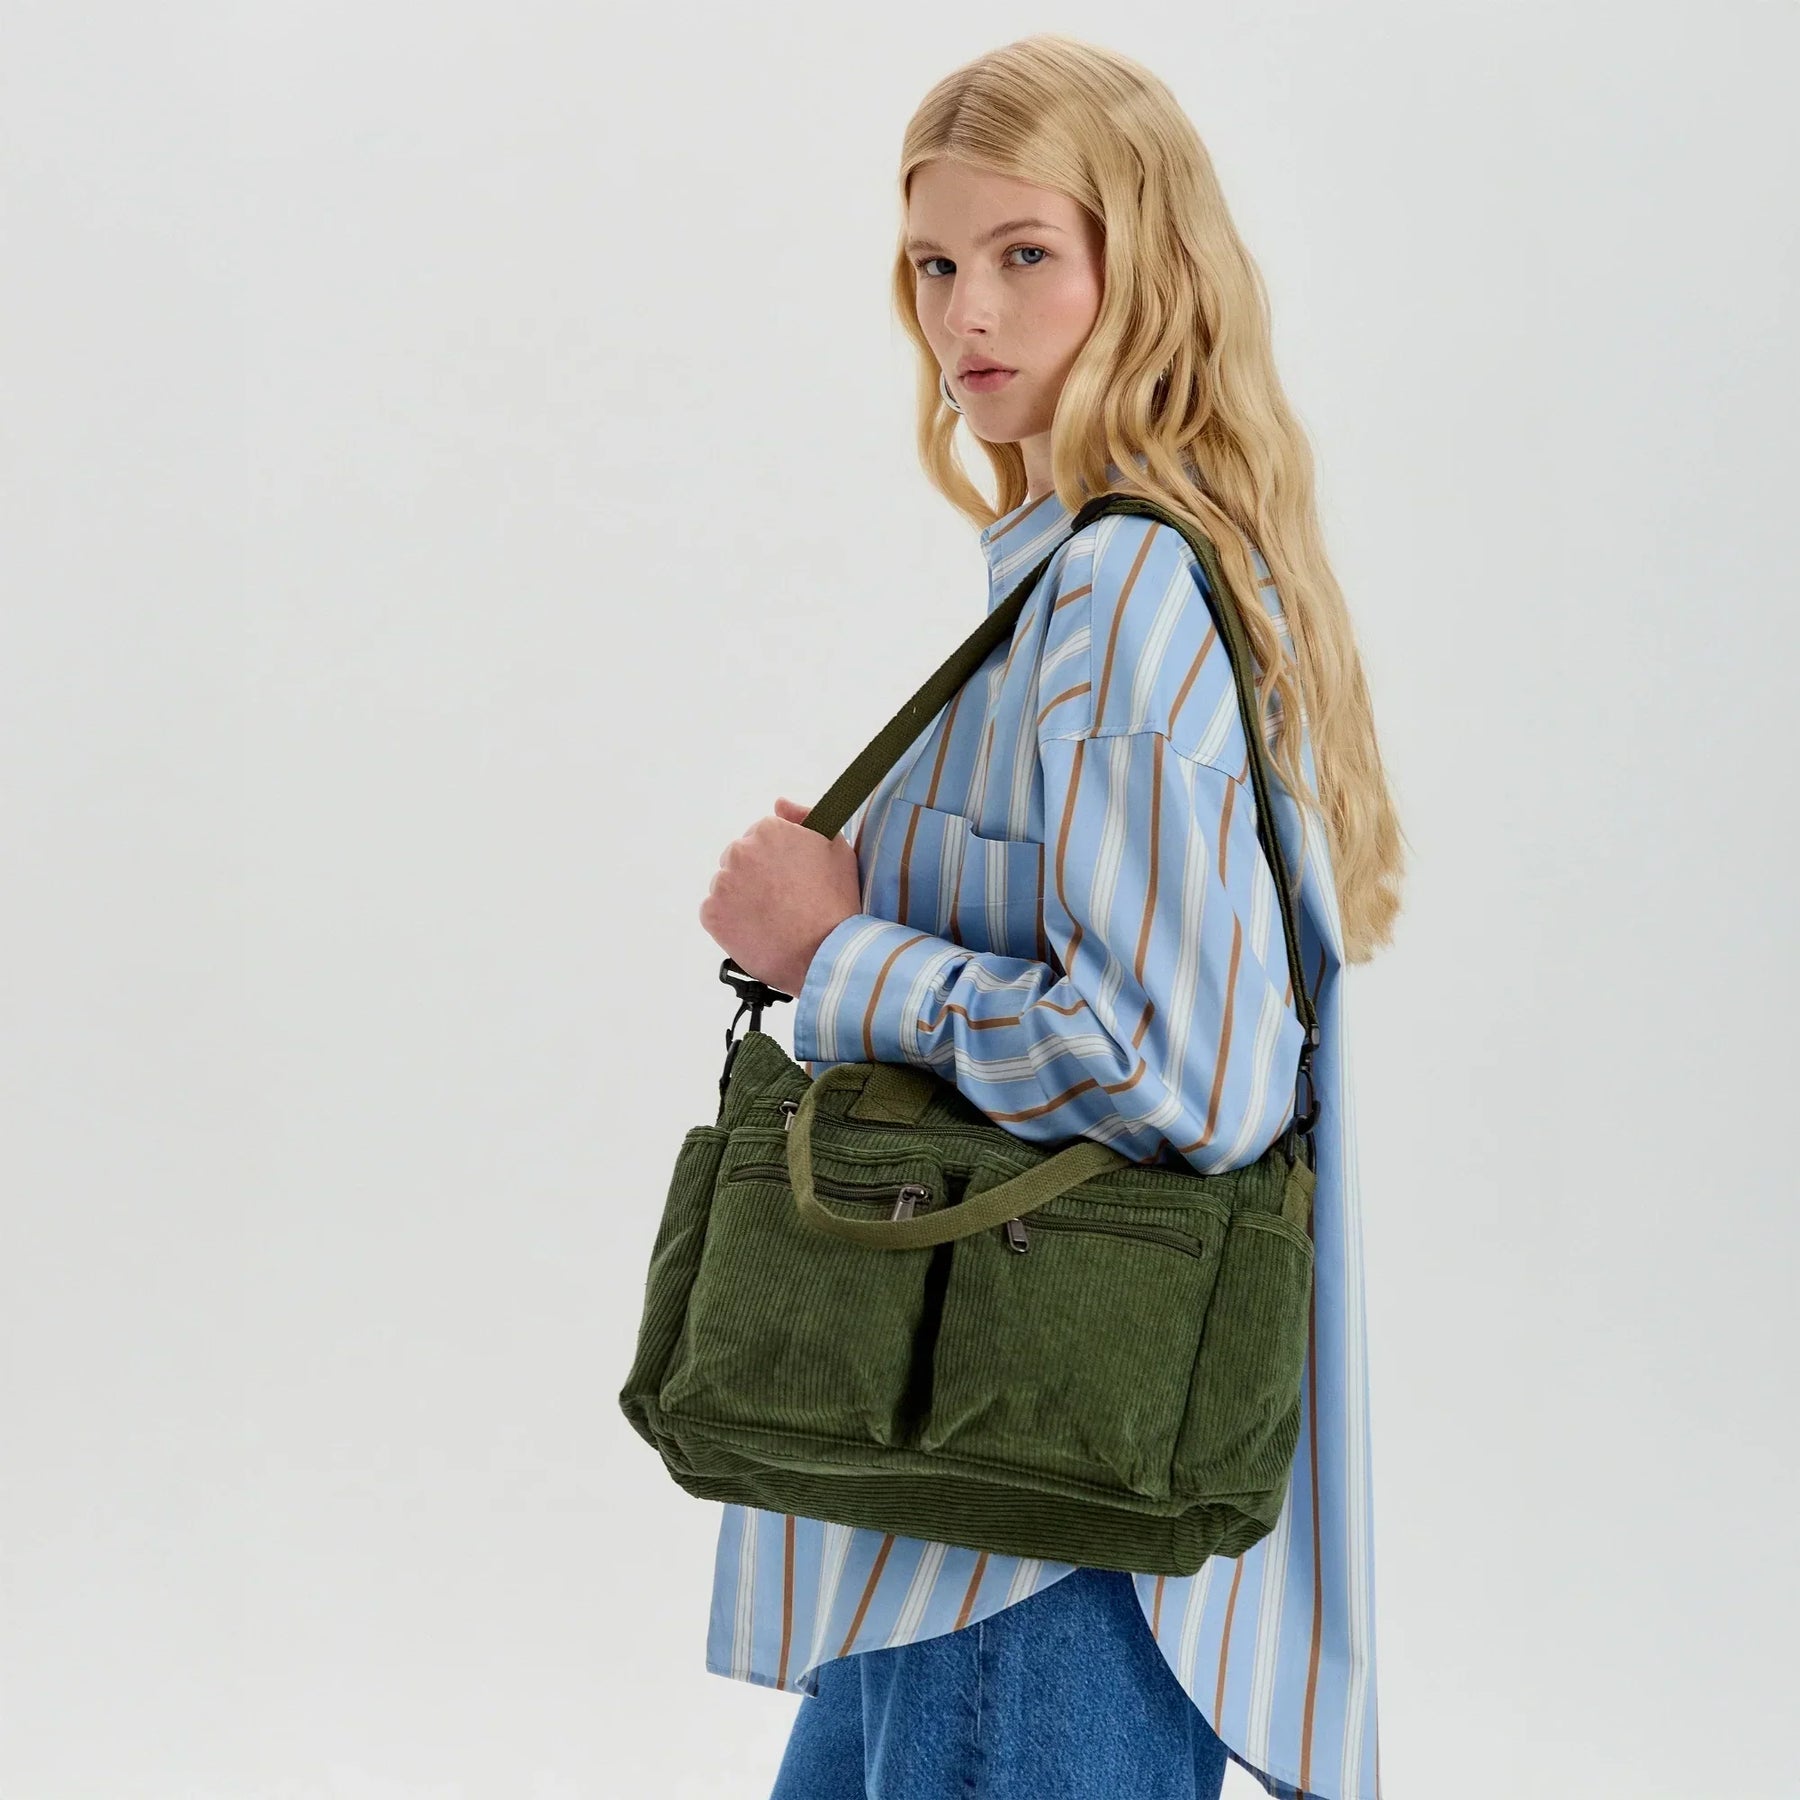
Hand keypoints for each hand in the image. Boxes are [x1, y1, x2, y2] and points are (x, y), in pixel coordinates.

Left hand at [699, 796, 863, 997]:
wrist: (825, 953)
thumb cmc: (836, 901)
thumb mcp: (836, 847)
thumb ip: (807, 816)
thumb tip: (779, 804)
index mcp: (768, 830)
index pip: (762, 836)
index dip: (778, 859)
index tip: (791, 878)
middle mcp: (739, 851)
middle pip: (740, 858)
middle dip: (756, 875)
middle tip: (782, 901)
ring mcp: (722, 883)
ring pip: (727, 884)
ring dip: (742, 897)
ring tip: (771, 918)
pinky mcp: (711, 913)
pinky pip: (716, 911)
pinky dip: (731, 920)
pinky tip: (757, 930)